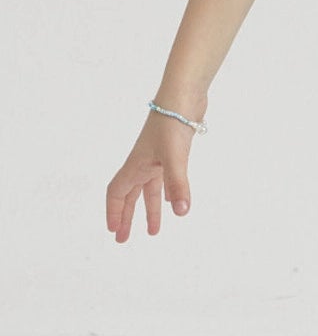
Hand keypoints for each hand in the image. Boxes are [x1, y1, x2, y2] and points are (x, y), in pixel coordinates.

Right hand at [106, 107, 200, 243]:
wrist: (184, 96)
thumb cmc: (171, 123)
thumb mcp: (174, 158)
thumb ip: (178, 185)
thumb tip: (181, 213)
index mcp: (136, 165)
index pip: (117, 193)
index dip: (114, 212)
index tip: (114, 232)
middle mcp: (143, 163)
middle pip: (130, 195)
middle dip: (127, 217)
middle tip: (125, 239)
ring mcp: (157, 157)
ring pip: (149, 189)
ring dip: (150, 209)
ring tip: (153, 231)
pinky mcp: (172, 152)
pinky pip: (163, 179)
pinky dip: (166, 192)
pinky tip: (174, 201)